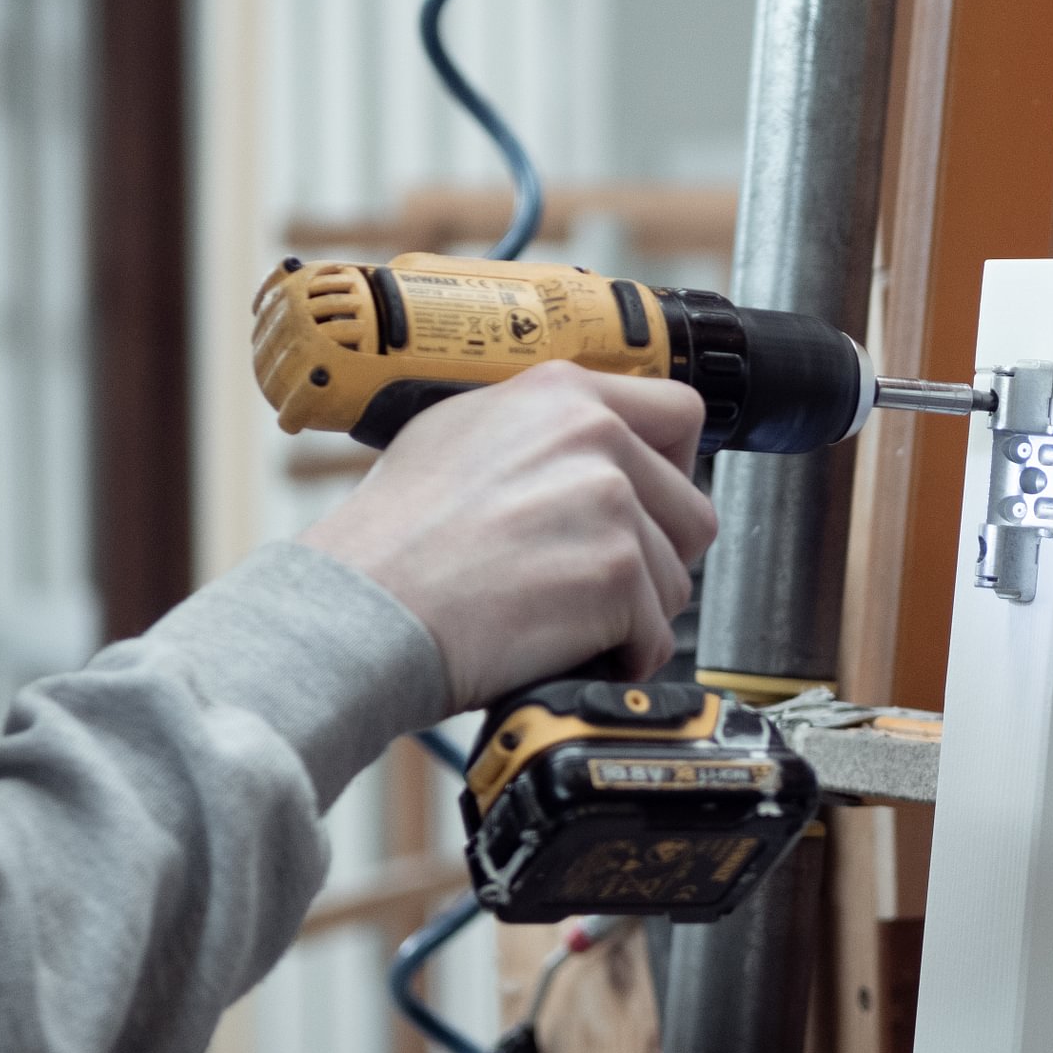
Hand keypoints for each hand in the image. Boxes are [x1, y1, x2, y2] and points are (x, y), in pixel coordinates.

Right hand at [299, 363, 716, 708]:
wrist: (362, 605)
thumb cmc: (390, 539)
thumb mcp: (458, 434)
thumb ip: (541, 432)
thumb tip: (590, 454)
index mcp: (562, 393)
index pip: (679, 414)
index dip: (671, 472)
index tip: (649, 506)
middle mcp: (596, 435)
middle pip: (691, 509)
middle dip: (655, 558)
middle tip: (595, 583)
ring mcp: (611, 502)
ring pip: (675, 579)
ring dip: (632, 615)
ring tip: (559, 619)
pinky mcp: (617, 572)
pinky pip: (655, 636)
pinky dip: (618, 658)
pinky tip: (562, 650)